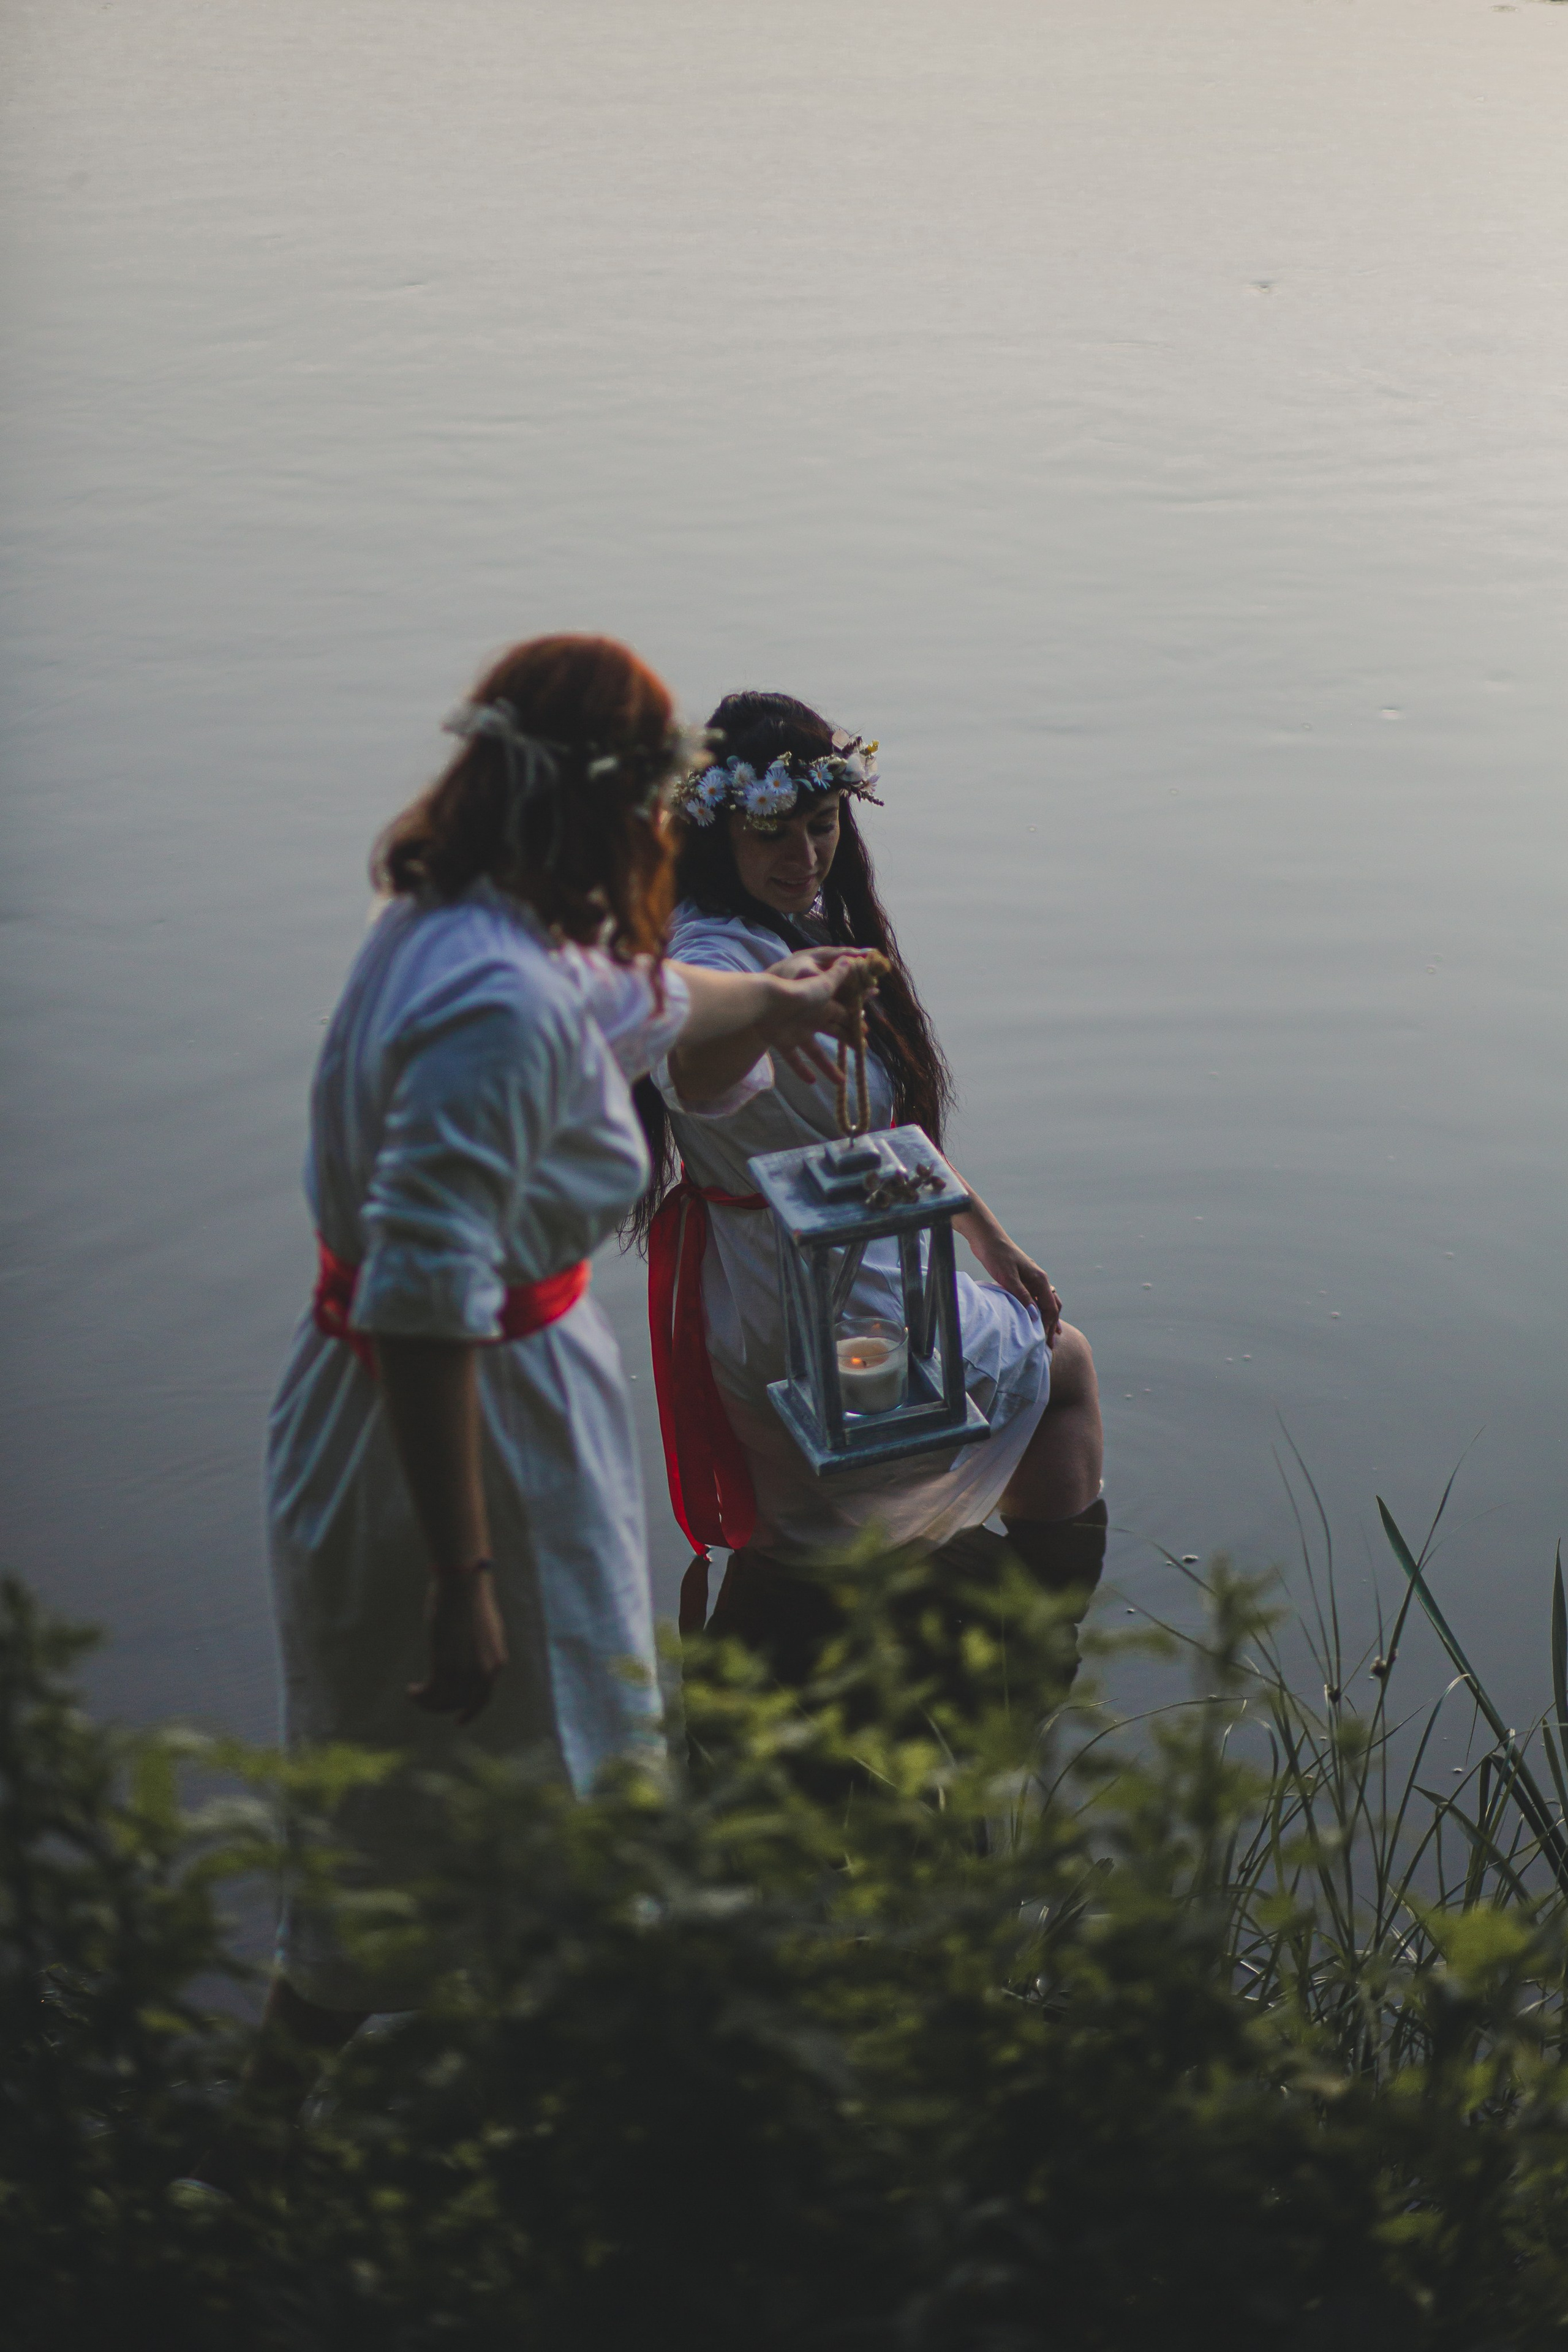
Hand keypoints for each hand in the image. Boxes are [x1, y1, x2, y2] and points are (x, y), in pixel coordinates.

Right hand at [407, 1567, 508, 1725]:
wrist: (463, 1584)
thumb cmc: (470, 1599)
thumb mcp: (483, 1629)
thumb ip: (479, 1650)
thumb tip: (465, 1659)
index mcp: (497, 1662)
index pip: (483, 1699)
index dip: (470, 1711)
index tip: (458, 1719)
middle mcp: (485, 1672)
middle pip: (461, 1703)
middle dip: (441, 1706)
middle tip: (424, 1699)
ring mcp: (466, 1670)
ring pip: (444, 1702)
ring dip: (426, 1702)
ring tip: (414, 1693)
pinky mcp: (445, 1665)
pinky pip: (430, 1693)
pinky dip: (419, 1696)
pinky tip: (411, 1690)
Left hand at [758, 952, 875, 1087]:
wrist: (766, 1001)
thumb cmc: (798, 989)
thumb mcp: (825, 982)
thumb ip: (839, 975)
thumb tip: (853, 960)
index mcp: (823, 1003)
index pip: (844, 1013)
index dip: (855, 1022)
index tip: (866, 1031)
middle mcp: (811, 1017)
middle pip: (833, 1031)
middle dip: (847, 1041)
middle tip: (861, 1051)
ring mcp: (796, 1030)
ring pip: (815, 1051)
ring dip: (829, 1067)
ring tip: (841, 1082)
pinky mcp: (782, 1041)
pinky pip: (793, 1059)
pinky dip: (801, 1070)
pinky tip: (812, 1082)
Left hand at [960, 1219, 1062, 1342]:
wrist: (987, 1238)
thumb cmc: (997, 1255)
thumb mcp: (1008, 1277)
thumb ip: (1021, 1296)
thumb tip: (1035, 1316)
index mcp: (1040, 1279)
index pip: (1050, 1308)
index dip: (1049, 1326)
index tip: (1045, 1342)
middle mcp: (1039, 1279)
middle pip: (1051, 1307)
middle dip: (1051, 1326)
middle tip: (1049, 1345)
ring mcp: (1031, 1279)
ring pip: (1044, 1303)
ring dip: (1046, 1319)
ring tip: (1047, 1335)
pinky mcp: (1021, 1279)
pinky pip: (1033, 1298)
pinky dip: (1036, 1310)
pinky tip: (1032, 1318)